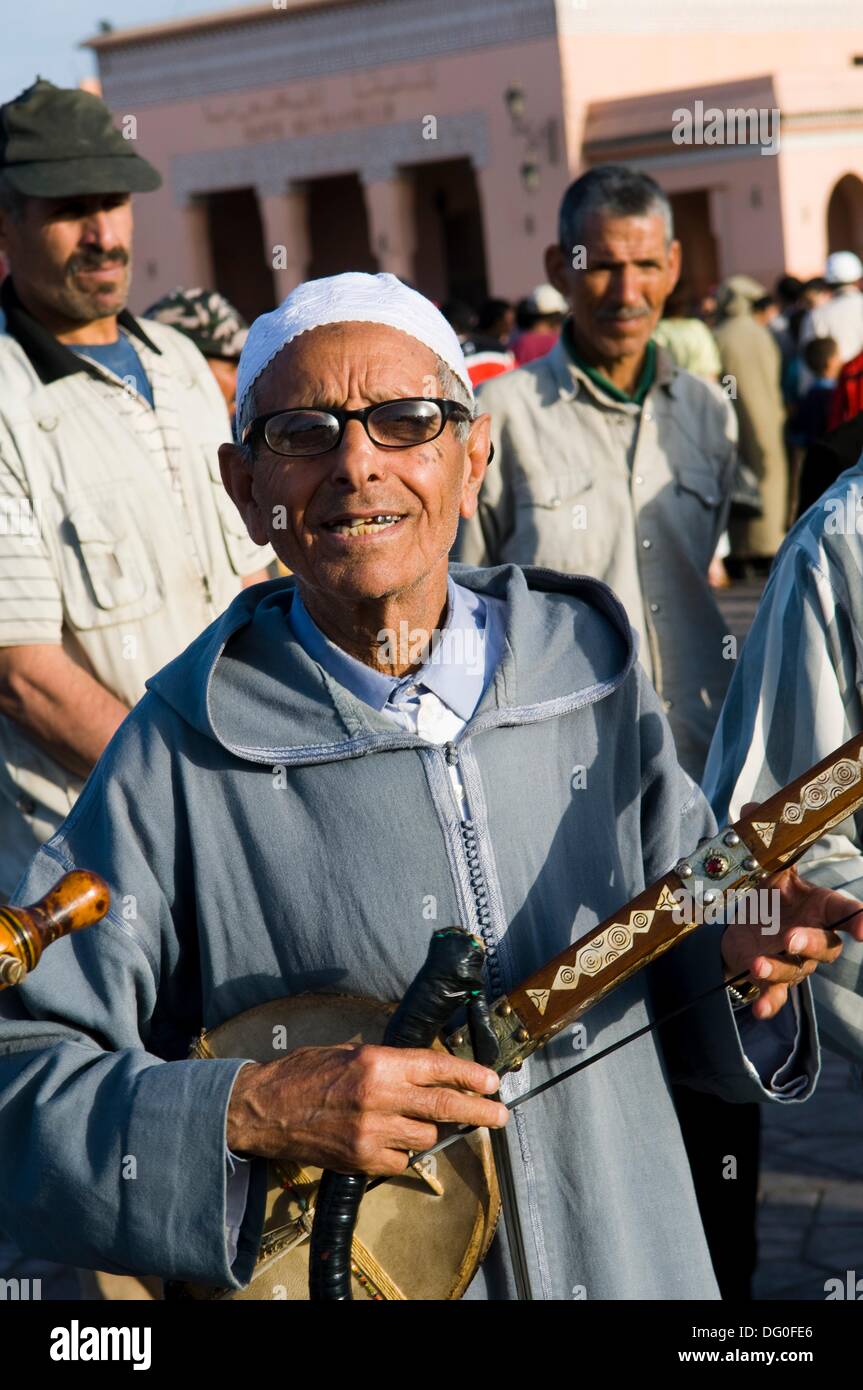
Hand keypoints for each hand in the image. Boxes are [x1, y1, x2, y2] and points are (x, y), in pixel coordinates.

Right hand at [226, 1043, 506, 1175]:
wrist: (264, 1109)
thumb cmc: (305, 1074)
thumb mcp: (351, 1053)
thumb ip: (391, 1065)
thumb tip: (430, 1073)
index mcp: (378, 1063)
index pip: (437, 1067)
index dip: (470, 1075)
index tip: (492, 1081)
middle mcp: (380, 1097)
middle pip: (445, 1106)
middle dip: (479, 1110)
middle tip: (501, 1114)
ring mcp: (372, 1133)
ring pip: (424, 1137)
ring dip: (424, 1130)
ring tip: (403, 1121)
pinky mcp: (362, 1160)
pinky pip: (400, 1162)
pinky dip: (399, 1153)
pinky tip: (381, 1140)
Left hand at [721, 862, 862, 1020]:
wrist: (745, 927)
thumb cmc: (771, 898)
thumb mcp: (772, 871)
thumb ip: (773, 848)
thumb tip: (758, 810)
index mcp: (819, 907)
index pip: (846, 912)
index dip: (860, 920)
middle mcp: (814, 937)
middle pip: (826, 946)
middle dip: (810, 943)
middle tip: (791, 938)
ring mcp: (795, 962)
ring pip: (796, 970)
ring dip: (778, 968)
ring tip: (758, 963)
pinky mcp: (772, 979)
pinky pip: (776, 996)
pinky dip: (769, 1003)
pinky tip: (760, 1010)